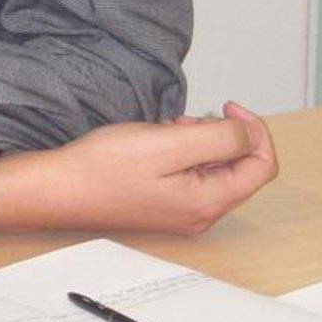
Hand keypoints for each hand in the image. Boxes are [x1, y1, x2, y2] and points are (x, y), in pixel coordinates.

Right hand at [0, 102, 278, 236]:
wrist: (59, 190)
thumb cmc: (103, 169)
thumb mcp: (169, 143)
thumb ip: (219, 139)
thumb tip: (248, 134)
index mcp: (208, 201)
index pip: (262, 165)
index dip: (255, 130)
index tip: (227, 107)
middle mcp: (201, 214)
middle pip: (241, 169)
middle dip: (223, 135)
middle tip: (188, 119)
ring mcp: (183, 213)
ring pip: (216, 170)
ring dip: (202, 142)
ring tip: (168, 129)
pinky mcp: (165, 206)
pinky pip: (193, 176)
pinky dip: (184, 153)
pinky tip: (158, 143)